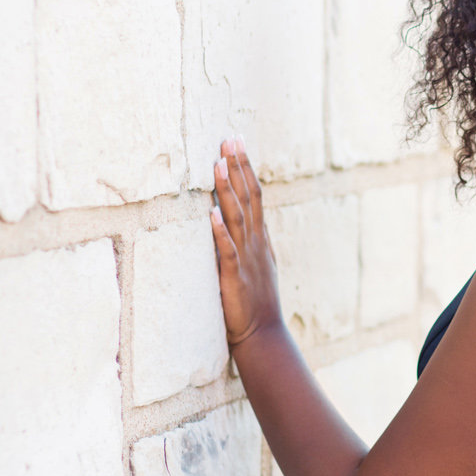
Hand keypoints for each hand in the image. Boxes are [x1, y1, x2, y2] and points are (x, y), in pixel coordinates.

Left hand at [210, 137, 282, 350]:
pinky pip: (226, 251)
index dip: (246, 168)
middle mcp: (255, 244)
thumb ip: (247, 242)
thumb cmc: (254, 304)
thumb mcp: (256, 266)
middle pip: (248, 198)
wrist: (264, 336)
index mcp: (260, 239)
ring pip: (237, 218)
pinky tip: (211, 213)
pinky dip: (220, 232)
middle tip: (230, 138)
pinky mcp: (234, 277)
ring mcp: (246, 259)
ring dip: (228, 190)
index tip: (237, 142)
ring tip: (218, 164)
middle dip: (238, 167)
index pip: (255, 195)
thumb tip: (231, 218)